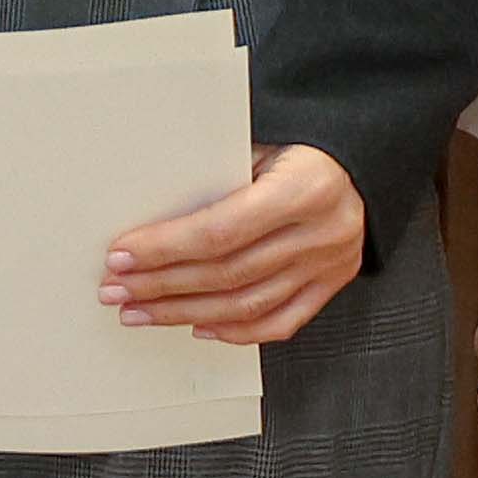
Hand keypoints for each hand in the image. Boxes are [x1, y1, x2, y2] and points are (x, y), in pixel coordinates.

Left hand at [112, 144, 368, 350]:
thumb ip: (217, 180)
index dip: (165, 248)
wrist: (360, 163)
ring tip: (140, 312)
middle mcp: (321, 233)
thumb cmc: (301, 148)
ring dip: (184, 313)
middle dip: (162, 285)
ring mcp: (330, 265)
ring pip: (247, 305)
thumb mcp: (262, 147)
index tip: (122, 255)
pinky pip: (280, 322)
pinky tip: (197, 327)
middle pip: (227, 273)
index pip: (220, 230)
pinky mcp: (331, 285)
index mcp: (304, 188)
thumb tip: (150, 218)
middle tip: (116, 290)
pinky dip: (234, 331)